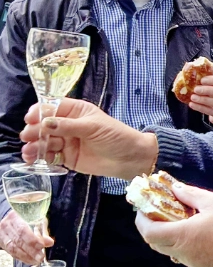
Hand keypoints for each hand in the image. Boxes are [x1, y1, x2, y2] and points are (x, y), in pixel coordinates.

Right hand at [0, 210, 51, 265]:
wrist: (8, 222)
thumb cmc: (24, 218)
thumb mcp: (34, 220)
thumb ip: (42, 230)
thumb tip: (50, 242)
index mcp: (14, 218)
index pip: (22, 230)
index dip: (32, 239)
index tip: (42, 246)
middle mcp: (6, 227)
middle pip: (18, 241)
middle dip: (30, 250)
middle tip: (41, 257)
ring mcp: (2, 236)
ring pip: (13, 249)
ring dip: (26, 257)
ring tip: (37, 261)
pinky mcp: (2, 244)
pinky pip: (12, 253)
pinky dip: (22, 258)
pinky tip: (30, 261)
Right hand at [21, 98, 156, 178]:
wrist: (130, 158)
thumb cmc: (116, 136)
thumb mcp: (93, 127)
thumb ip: (69, 126)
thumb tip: (45, 123)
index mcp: (76, 110)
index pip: (52, 106)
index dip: (40, 111)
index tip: (31, 118)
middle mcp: (68, 124)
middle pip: (44, 125)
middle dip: (34, 130)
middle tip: (28, 136)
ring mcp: (66, 141)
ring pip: (44, 141)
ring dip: (34, 145)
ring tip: (29, 151)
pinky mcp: (66, 157)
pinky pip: (48, 156)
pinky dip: (39, 157)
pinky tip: (32, 159)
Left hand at [135, 181, 212, 266]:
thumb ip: (190, 195)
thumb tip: (175, 189)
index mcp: (184, 236)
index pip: (149, 232)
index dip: (142, 220)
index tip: (143, 208)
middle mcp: (185, 253)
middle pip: (156, 244)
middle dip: (152, 228)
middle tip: (157, 212)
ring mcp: (194, 263)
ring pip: (169, 251)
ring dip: (167, 236)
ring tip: (177, 220)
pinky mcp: (205, 266)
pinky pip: (184, 256)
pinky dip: (180, 244)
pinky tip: (193, 231)